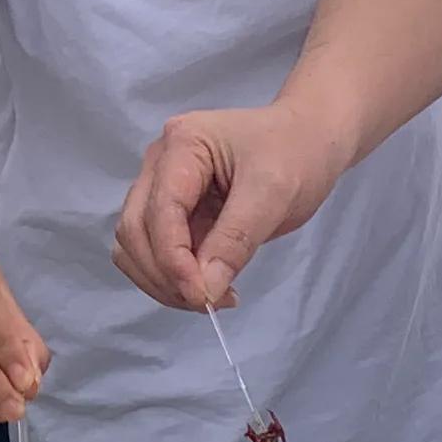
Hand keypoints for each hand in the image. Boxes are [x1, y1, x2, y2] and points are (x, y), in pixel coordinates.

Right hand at [112, 104, 344, 313]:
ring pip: (134, 244)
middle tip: (210, 302)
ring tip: (211, 297)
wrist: (307, 139)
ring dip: (161, 280)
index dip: (173, 260)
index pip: (159, 211)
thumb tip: (204, 291)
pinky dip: (170, 276)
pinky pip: (153, 250)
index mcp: (182, 144)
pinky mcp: (171, 210)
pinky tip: (208, 286)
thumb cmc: (296, 155)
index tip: (203, 297)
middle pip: (135, 229)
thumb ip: (235, 241)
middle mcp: (159, 162)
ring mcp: (160, 185)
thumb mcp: (274, 194)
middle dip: (165, 274)